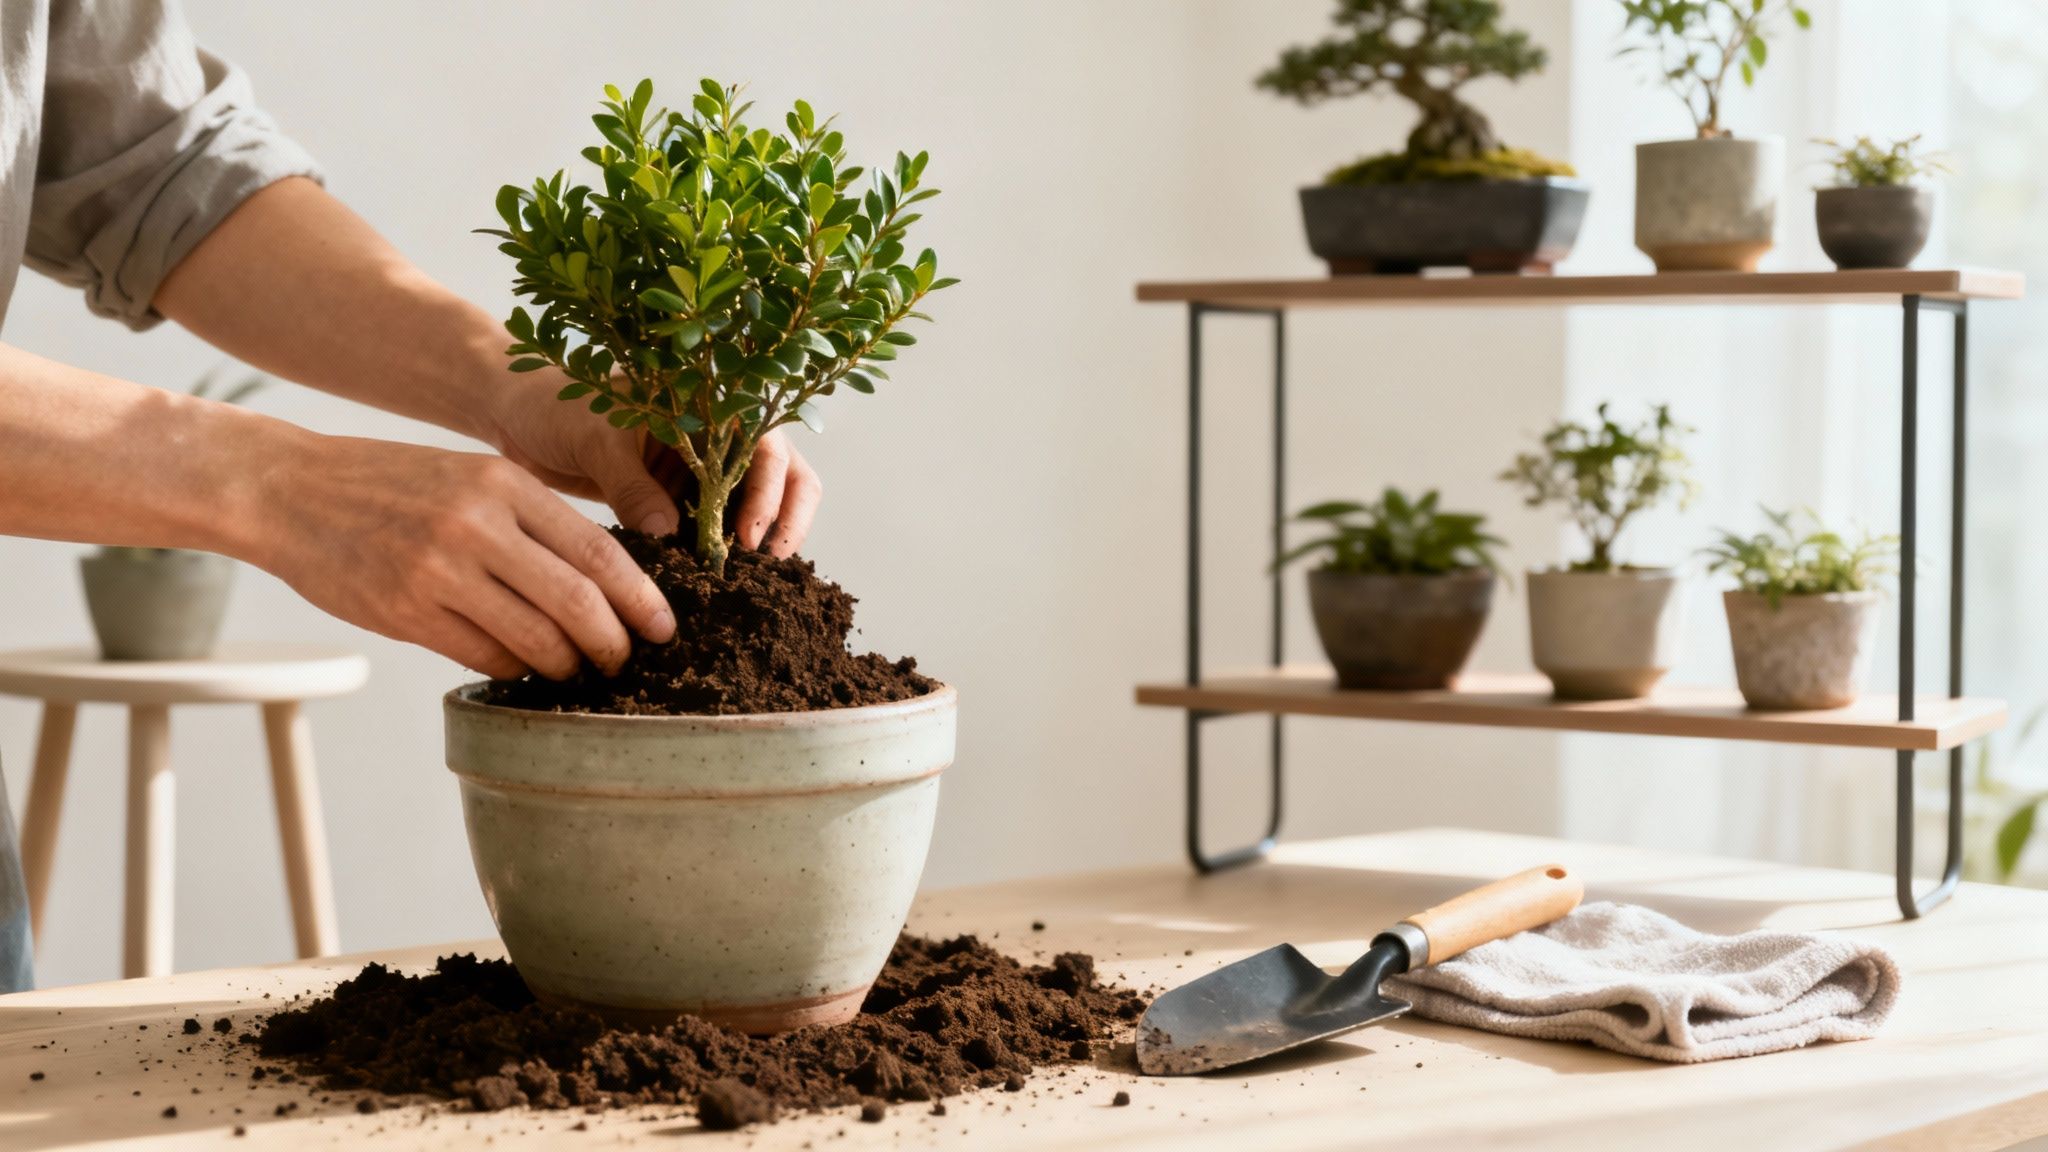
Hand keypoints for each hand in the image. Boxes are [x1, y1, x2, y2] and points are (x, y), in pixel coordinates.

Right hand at [254, 432, 675, 679]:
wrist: (290, 489)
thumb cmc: (392, 485)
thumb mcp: (470, 477)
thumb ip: (532, 522)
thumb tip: (601, 585)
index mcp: (504, 484)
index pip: (599, 552)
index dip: (641, 598)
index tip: (664, 627)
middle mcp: (476, 524)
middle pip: (577, 602)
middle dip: (613, 642)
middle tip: (624, 660)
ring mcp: (438, 570)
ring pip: (534, 638)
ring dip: (566, 664)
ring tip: (575, 669)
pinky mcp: (404, 610)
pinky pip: (483, 656)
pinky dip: (515, 669)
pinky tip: (522, 668)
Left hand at [485, 372, 823, 555]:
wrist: (514, 416)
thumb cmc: (555, 405)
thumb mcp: (596, 439)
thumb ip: (632, 485)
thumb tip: (668, 534)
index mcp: (707, 404)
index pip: (766, 444)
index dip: (770, 490)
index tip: (747, 536)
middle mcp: (715, 435)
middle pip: (783, 475)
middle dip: (784, 519)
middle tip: (765, 564)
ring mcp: (699, 469)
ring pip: (753, 504)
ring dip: (756, 540)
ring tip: (743, 580)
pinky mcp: (676, 499)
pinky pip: (711, 527)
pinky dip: (716, 552)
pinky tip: (707, 579)